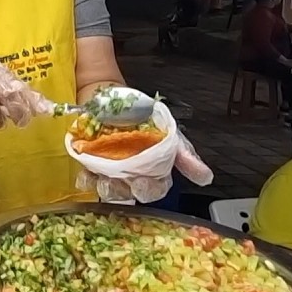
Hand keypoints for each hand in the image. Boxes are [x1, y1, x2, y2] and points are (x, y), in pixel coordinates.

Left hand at [75, 130, 213, 202]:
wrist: (115, 99)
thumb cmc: (144, 117)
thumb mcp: (168, 132)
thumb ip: (185, 156)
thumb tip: (205, 177)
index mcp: (151, 172)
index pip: (154, 188)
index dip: (150, 189)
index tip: (143, 183)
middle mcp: (130, 176)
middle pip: (129, 192)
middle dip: (127, 190)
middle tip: (126, 180)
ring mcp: (109, 172)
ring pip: (108, 189)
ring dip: (106, 187)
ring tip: (105, 178)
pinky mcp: (89, 165)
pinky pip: (87, 179)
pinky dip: (86, 179)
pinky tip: (86, 173)